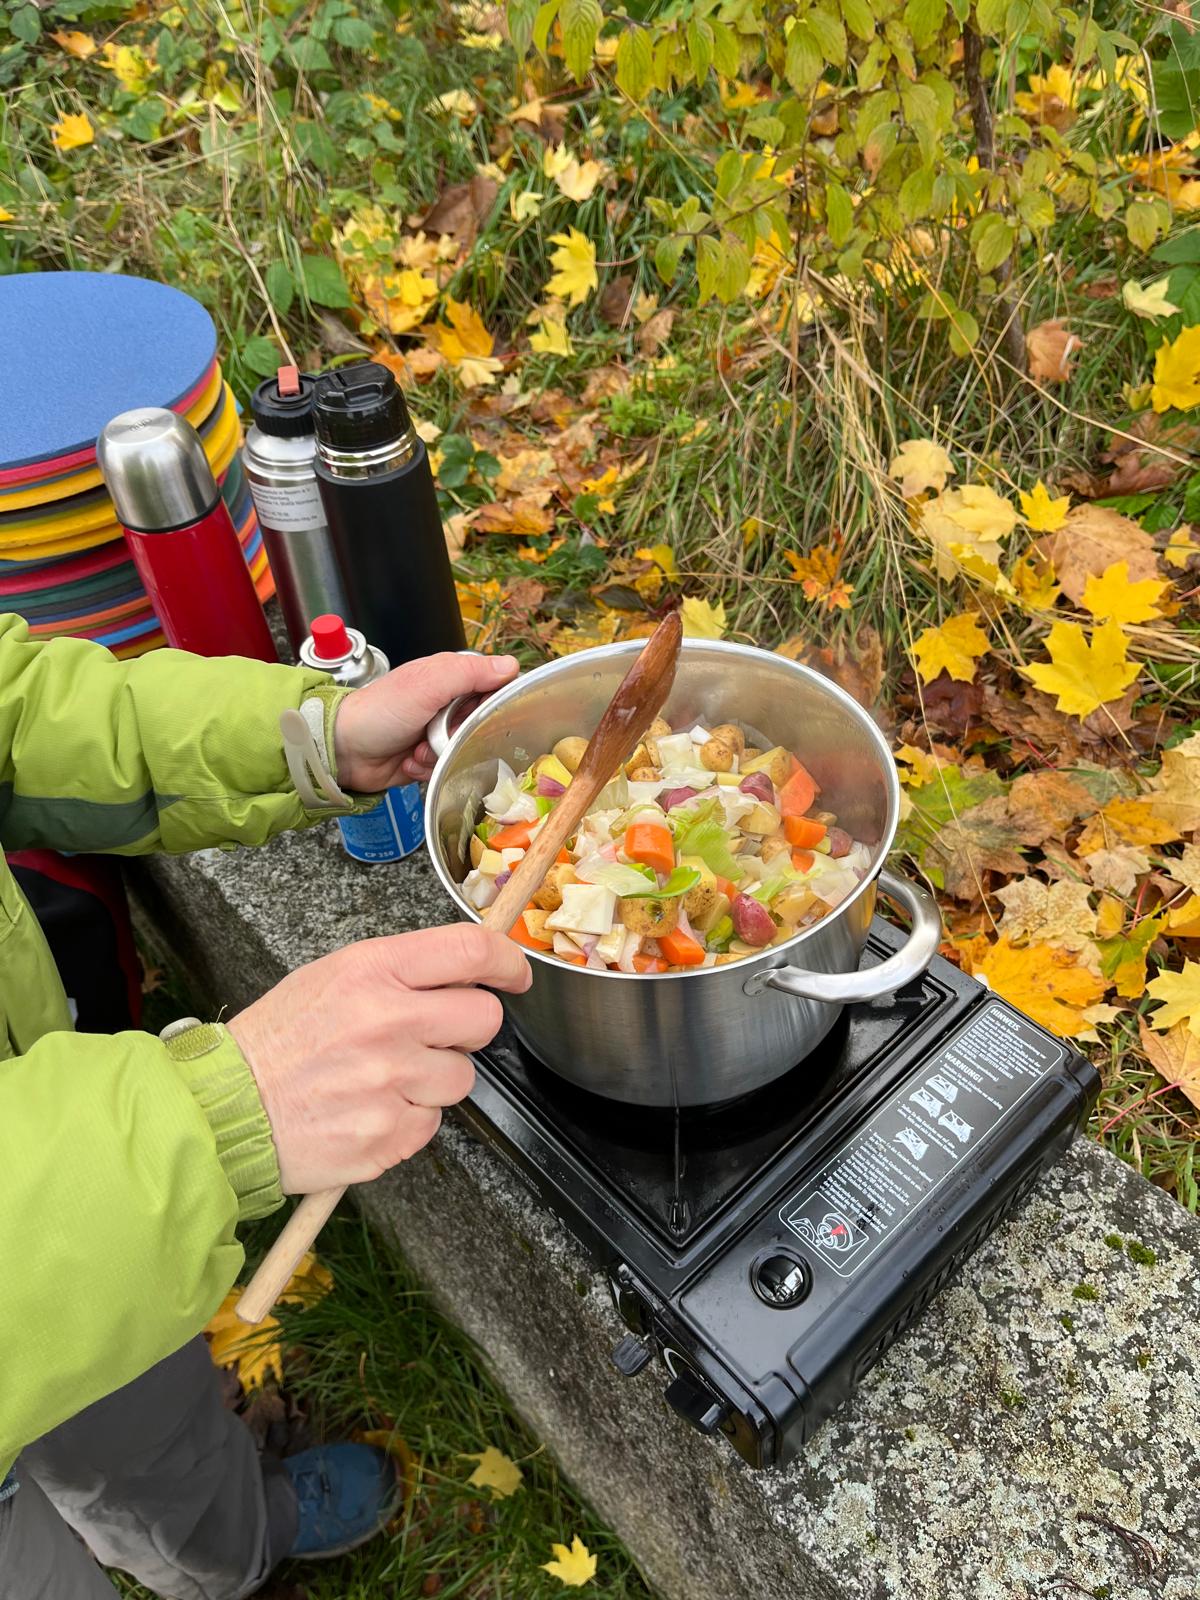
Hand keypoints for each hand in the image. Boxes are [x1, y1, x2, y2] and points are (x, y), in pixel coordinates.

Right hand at [227, 924, 530, 1192]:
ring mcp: (391, 1082)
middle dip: (467, 1028)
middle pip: (484, 1018)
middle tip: (430, 1036)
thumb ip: (399, 971)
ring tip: (382, 1079)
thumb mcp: (331, 977)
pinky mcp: (389, 1135)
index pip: (469, 950)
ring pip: (462, 1078)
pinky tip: (367, 1110)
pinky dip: (407, 1120)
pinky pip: (431, 1124)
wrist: (225, 1109)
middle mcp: (388, 1022)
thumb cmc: (278, 1041)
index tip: (514, 973)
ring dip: (434, 1080)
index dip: (506, 960)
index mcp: (372, 971)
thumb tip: (466, 969)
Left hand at [332, 651, 518, 791]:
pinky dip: (428, 769)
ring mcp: (435, 732)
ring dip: (441, 755)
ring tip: (416, 750)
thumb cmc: (379, 710)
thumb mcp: (427, 684)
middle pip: (481, 724)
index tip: (480, 716)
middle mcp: (445, 703)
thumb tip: (510, 666)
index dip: (492, 704)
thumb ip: (469, 672)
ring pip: (465, 750)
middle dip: (461, 736)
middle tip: (440, 734)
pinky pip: (446, 768)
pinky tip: (409, 762)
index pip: (492, 686)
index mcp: (448, 678)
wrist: (342, 750)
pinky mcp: (426, 758)